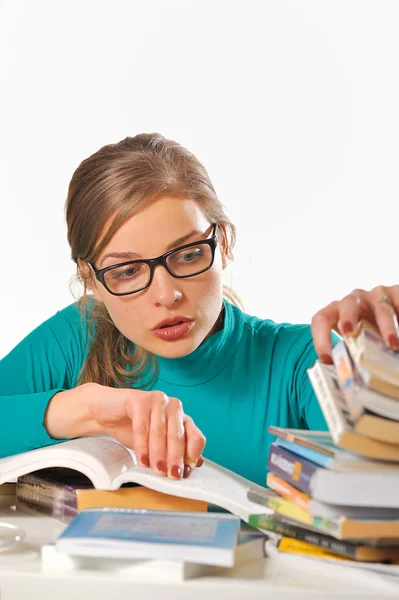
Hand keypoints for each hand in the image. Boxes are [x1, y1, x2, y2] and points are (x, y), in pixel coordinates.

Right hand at [45, 383, 205, 478]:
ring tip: (156, 470)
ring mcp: (157, 400)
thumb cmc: (133, 428)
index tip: (183, 473)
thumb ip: (172, 453)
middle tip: (171, 475)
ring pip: (160, 431)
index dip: (191, 456)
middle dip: (175, 458)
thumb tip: (193, 466)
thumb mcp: (155, 445)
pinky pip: (142, 425)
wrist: (105, 412)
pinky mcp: (139, 399)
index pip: (196, 437)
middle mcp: (173, 407)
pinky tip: (141, 460)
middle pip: (179, 435)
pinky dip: (142, 445)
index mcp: (182, 418)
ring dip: (159, 454)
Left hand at [311, 285, 398, 362]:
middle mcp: (355, 300)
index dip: (320, 337)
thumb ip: (351, 356)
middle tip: (348, 331)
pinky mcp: (396, 293)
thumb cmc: (369, 334)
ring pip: (380, 308)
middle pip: (348, 304)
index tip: (327, 358)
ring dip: (387, 326)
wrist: (390, 319)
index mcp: (338, 312)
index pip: (321, 319)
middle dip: (348, 317)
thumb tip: (350, 385)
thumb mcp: (357, 343)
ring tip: (392, 344)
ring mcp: (376, 295)